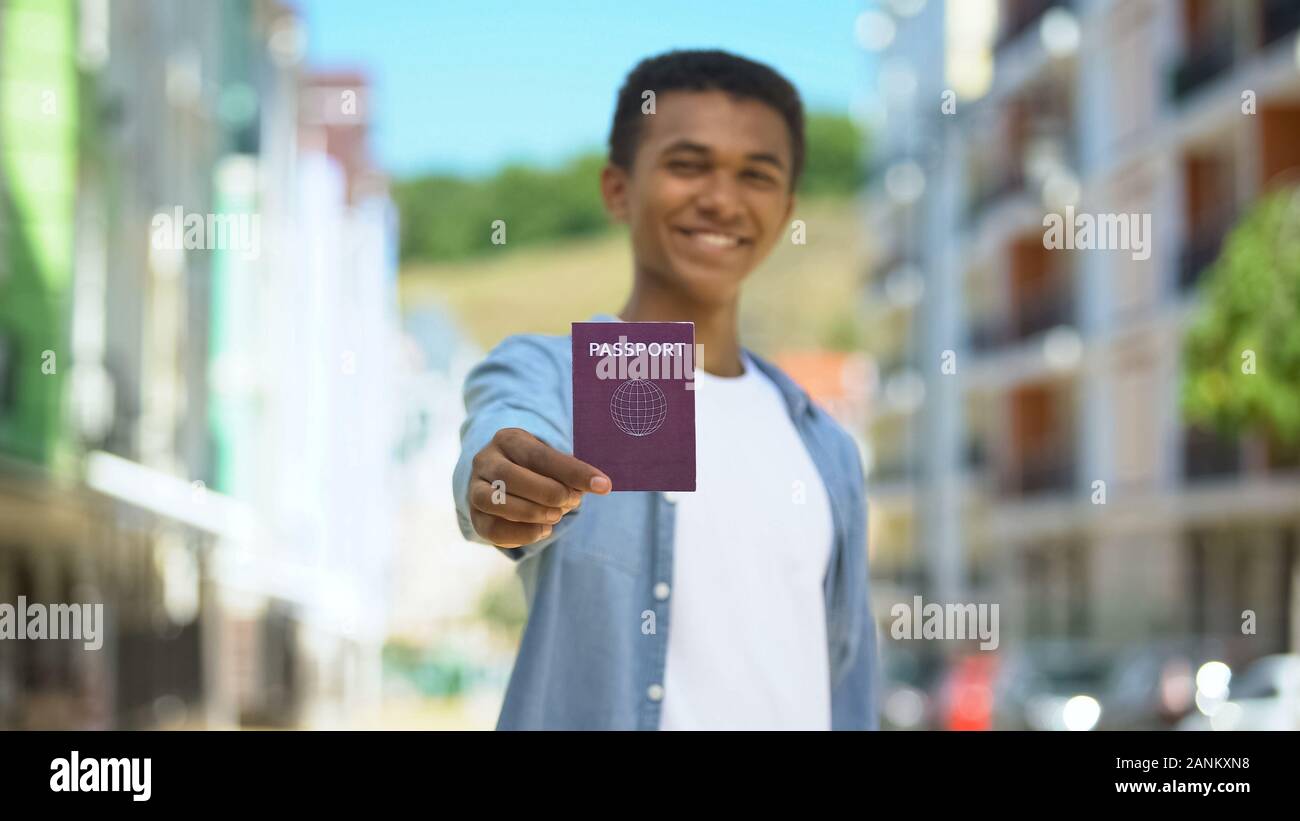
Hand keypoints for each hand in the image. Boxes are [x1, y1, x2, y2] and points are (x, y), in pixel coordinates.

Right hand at [468, 428, 611, 547]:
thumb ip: (570, 472)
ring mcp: (475, 488)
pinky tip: (542, 530)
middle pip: (511, 476)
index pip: (541, 455)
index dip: (573, 472)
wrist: (501, 480)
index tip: (603, 485)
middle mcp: (486, 460)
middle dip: (548, 493)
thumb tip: (598, 484)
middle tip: (571, 502)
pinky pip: (492, 529)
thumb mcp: (551, 461)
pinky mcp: (475, 516)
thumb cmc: (535, 468)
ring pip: (496, 502)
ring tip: (555, 516)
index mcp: (508, 439)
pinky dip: (521, 534)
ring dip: (532, 513)